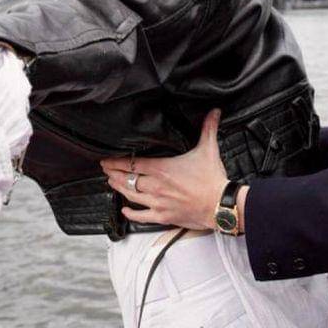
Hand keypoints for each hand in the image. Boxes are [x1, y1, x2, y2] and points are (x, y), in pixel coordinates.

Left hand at [101, 109, 227, 229]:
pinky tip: (125, 210)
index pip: (132, 164)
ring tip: (112, 183)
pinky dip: (131, 213)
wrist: (221, 205)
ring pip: (131, 196)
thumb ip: (208, 128)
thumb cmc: (213, 179)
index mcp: (162, 169)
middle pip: (127, 179)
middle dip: (114, 173)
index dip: (116, 162)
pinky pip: (142, 216)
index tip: (107, 159)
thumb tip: (214, 111)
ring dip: (119, 188)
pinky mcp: (163, 217)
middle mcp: (156, 186)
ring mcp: (158, 203)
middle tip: (106, 170)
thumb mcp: (208, 149)